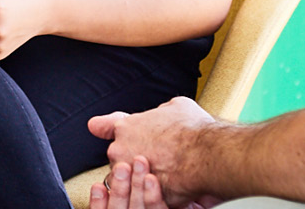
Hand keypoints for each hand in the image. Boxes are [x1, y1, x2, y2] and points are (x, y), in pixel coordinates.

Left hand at [88, 97, 217, 206]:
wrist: (206, 155)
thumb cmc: (193, 131)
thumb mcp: (177, 106)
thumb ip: (162, 112)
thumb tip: (164, 114)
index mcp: (127, 127)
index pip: (104, 126)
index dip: (102, 127)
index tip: (98, 127)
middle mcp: (121, 150)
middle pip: (119, 157)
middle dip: (132, 159)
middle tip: (156, 158)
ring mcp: (129, 175)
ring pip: (126, 180)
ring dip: (139, 179)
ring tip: (164, 176)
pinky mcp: (141, 194)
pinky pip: (141, 198)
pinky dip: (152, 195)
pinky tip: (169, 188)